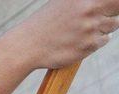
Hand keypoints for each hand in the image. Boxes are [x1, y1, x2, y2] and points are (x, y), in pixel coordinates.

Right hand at [0, 0, 118, 93]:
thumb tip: (105, 2)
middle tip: (92, 18)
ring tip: (79, 31)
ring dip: (101, 28)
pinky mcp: (89, 45)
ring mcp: (90, 28)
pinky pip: (103, 40)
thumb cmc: (45, 23)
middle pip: (117, 9)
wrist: (27, 46)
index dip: (113, 3)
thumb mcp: (64, 3)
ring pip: (112, 25)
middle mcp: (88, 9)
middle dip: (109, 13)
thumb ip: (85, 2)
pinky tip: (76, 41)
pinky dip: (93, 41)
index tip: (109, 8)